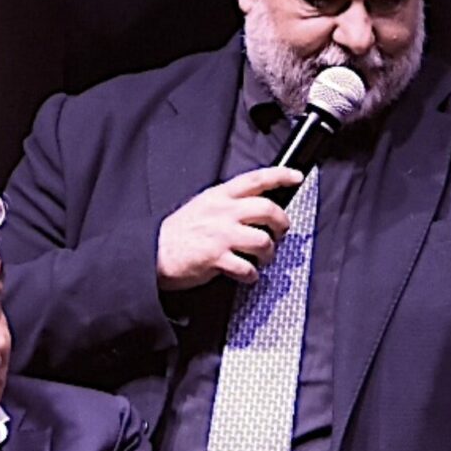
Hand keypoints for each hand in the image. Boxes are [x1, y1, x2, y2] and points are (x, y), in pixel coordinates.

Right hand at [155, 166, 301, 290]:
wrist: (153, 252)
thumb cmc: (178, 232)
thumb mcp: (202, 205)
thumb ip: (228, 203)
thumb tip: (256, 209)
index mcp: (219, 196)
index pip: (256, 179)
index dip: (280, 175)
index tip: (296, 176)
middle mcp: (223, 212)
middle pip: (267, 209)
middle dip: (282, 223)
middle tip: (281, 232)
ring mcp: (221, 235)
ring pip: (263, 240)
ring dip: (269, 253)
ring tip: (263, 258)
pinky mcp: (217, 258)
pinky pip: (247, 268)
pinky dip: (252, 275)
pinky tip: (247, 275)